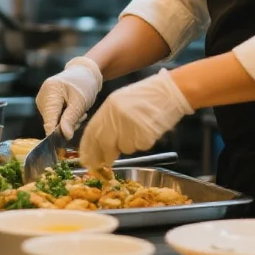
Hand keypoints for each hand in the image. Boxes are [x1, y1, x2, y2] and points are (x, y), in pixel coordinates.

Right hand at [35, 57, 102, 138]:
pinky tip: (73, 110)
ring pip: (53, 122)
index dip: (54, 133)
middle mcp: (42, 96)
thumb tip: (65, 136)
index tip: (62, 143)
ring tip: (79, 110)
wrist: (85, 73)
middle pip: (51, 122)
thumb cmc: (84, 84)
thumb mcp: (80, 102)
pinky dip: (65, 118)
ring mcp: (43, 101)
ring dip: (67, 121)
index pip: (49, 119)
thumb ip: (71, 119)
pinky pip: (54, 118)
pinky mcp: (46, 104)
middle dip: (67, 124)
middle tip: (81, 116)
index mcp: (50, 92)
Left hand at [79, 69, 193, 168]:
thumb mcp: (122, 102)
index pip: (91, 131)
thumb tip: (100, 145)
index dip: (87, 148)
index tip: (85, 160)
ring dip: (130, 144)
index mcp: (109, 105)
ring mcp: (130, 125)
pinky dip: (143, 142)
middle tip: (106, 162)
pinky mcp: (144, 133)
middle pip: (104, 144)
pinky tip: (149, 128)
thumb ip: (110, 120)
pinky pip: (139, 146)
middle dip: (104, 156)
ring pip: (124, 148)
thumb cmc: (147, 96)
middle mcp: (117, 115)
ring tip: (140, 129)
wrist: (170, 91)